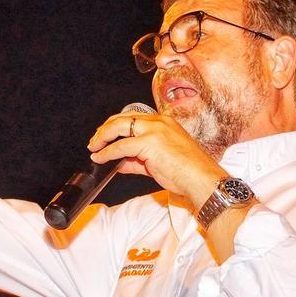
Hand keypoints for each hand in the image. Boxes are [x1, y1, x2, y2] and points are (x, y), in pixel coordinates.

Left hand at [87, 111, 224, 208]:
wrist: (200, 178)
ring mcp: (154, 130)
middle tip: (96, 140)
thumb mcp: (159, 162)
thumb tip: (120, 163)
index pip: (134, 118)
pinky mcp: (149, 143)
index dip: (117, 125)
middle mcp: (159, 122)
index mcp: (165, 122)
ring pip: (119, 127)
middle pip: (124, 118)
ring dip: (102, 138)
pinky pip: (121, 146)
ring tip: (94, 147)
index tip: (107, 135)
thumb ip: (137, 161)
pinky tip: (100, 158)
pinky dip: (107, 152)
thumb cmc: (188, 172)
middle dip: (106, 129)